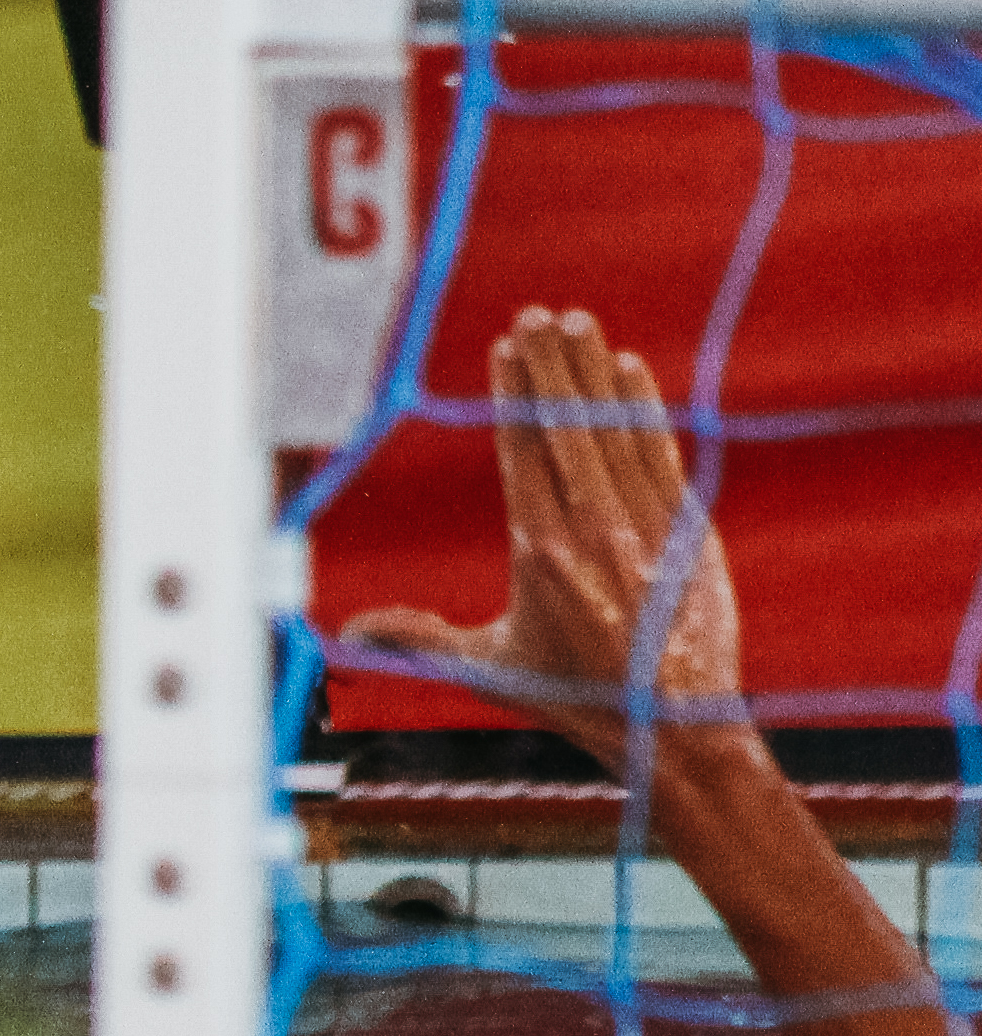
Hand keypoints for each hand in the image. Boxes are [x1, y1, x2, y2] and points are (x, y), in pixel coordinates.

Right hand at [342, 307, 742, 770]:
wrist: (669, 721)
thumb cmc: (574, 699)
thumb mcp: (486, 667)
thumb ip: (417, 639)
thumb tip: (347, 636)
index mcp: (538, 552)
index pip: (523, 452)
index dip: (516, 394)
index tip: (507, 348)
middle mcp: (591, 529)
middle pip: (567, 427)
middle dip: (551, 365)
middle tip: (538, 314)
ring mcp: (644, 524)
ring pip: (614, 429)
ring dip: (595, 372)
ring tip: (579, 323)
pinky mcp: (687, 528)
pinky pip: (660, 451)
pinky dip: (644, 407)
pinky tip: (630, 368)